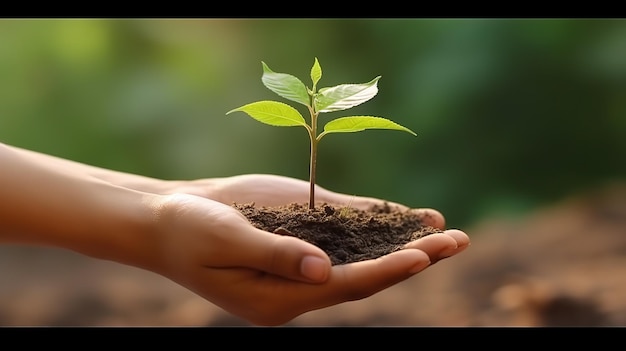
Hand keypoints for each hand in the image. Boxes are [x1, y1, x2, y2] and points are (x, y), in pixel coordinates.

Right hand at [152, 175, 468, 325]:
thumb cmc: (189, 232)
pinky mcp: (301, 233)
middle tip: (458, 241)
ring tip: (446, 230)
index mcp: (282, 298)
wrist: (170, 218)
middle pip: (367, 274)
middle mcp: (301, 282)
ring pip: (363, 253)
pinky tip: (407, 216)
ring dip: (404, 242)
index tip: (425, 255)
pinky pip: (346, 231)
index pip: (346, 286)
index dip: (386, 271)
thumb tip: (325, 269)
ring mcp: (304, 258)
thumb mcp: (227, 242)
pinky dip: (377, 223)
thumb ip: (275, 255)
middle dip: (413, 258)